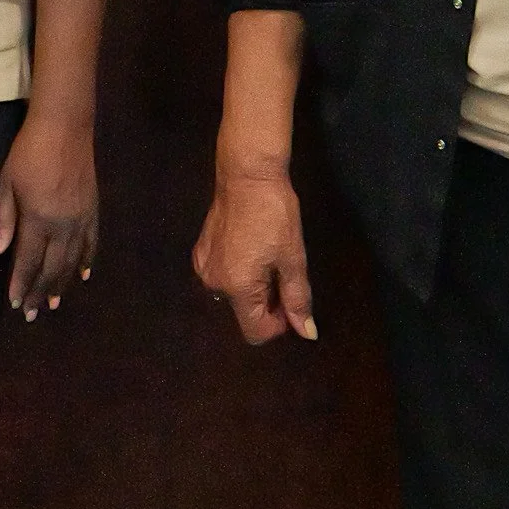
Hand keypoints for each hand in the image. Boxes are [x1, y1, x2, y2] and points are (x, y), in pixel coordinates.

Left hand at [0, 111, 98, 320]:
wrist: (65, 128)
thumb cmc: (28, 153)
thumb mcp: (7, 183)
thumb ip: (3, 219)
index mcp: (38, 219)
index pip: (28, 261)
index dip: (21, 284)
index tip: (15, 303)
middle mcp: (62, 225)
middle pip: (51, 268)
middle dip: (40, 292)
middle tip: (32, 313)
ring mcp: (81, 219)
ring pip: (72, 261)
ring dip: (62, 284)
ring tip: (53, 303)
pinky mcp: (93, 210)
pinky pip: (92, 243)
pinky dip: (87, 261)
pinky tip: (83, 276)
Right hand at [193, 168, 316, 344]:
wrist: (247, 175)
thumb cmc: (275, 214)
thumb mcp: (292, 258)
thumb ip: (297, 299)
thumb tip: (307, 333)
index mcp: (237, 287)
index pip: (255, 332)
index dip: (279, 324)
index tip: (292, 299)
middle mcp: (214, 283)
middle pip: (244, 313)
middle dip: (267, 303)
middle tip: (283, 272)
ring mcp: (204, 267)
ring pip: (234, 294)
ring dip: (253, 287)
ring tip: (267, 256)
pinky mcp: (201, 251)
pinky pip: (223, 276)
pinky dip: (239, 272)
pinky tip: (250, 247)